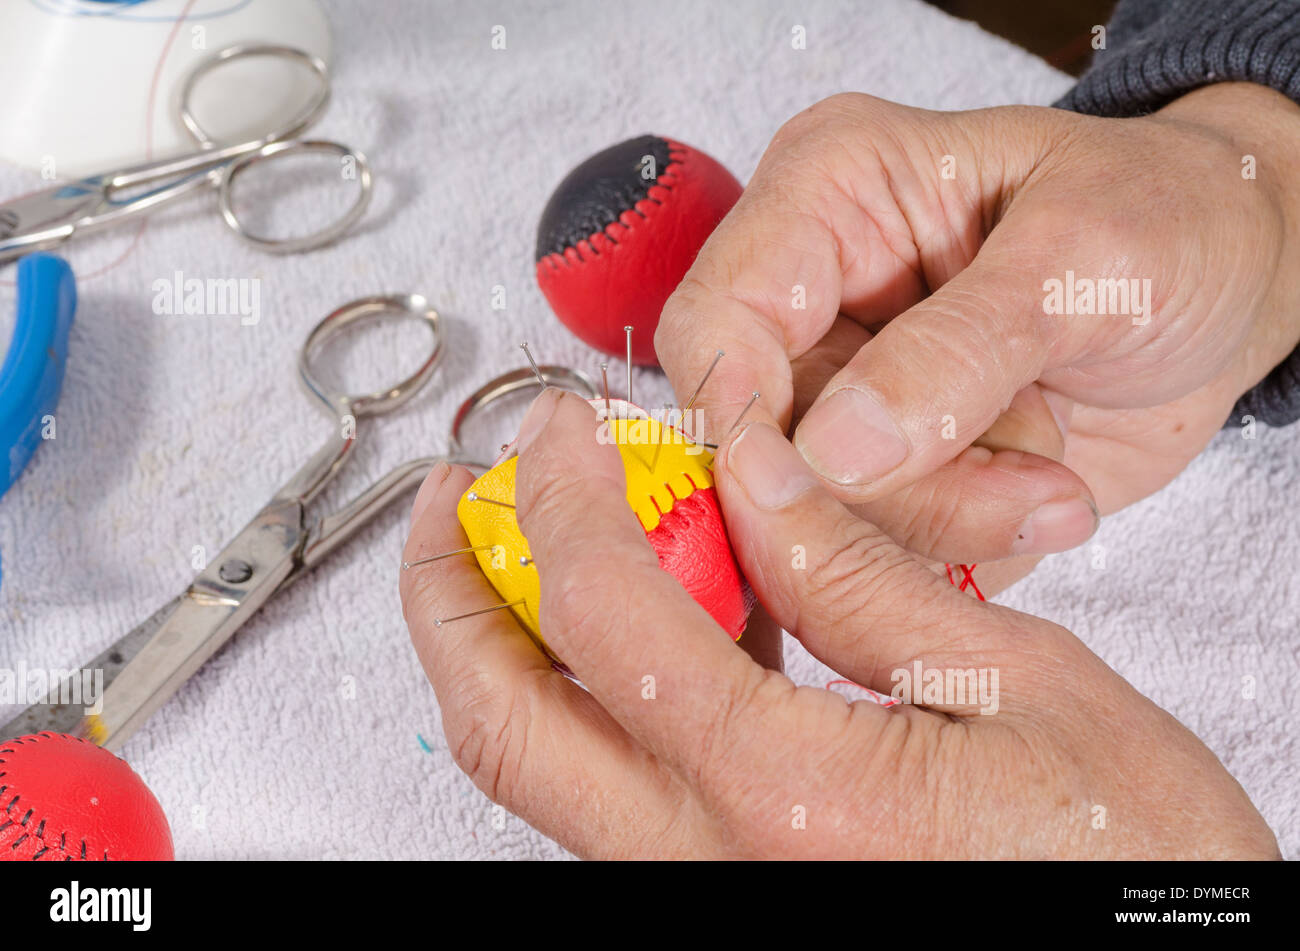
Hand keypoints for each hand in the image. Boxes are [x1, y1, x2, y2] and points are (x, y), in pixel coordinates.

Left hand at [399, 390, 1277, 857]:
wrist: (1145, 949)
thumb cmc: (1126, 858)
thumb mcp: (1017, 682)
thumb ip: (856, 574)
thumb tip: (754, 475)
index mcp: (786, 796)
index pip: (605, 614)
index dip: (565, 498)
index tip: (558, 430)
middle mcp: (710, 864)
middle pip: (504, 722)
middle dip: (449, 594)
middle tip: (451, 502)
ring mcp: (703, 887)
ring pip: (538, 764)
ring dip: (502, 644)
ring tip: (512, 544)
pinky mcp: (722, 886)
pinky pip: (606, 789)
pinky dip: (581, 695)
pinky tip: (624, 622)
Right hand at [656, 83, 1299, 571]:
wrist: (1235, 288)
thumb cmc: (1169, 221)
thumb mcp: (1083, 259)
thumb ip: (957, 350)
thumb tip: (829, 450)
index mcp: (826, 198)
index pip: (716, 319)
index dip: (743, 412)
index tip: (821, 477)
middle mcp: (816, 300)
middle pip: (763, 438)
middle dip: (884, 487)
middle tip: (1023, 481)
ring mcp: (847, 394)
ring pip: (821, 511)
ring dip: (945, 517)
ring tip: (1053, 479)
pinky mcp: (886, 471)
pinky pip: (880, 548)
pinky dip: (964, 545)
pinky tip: (1046, 496)